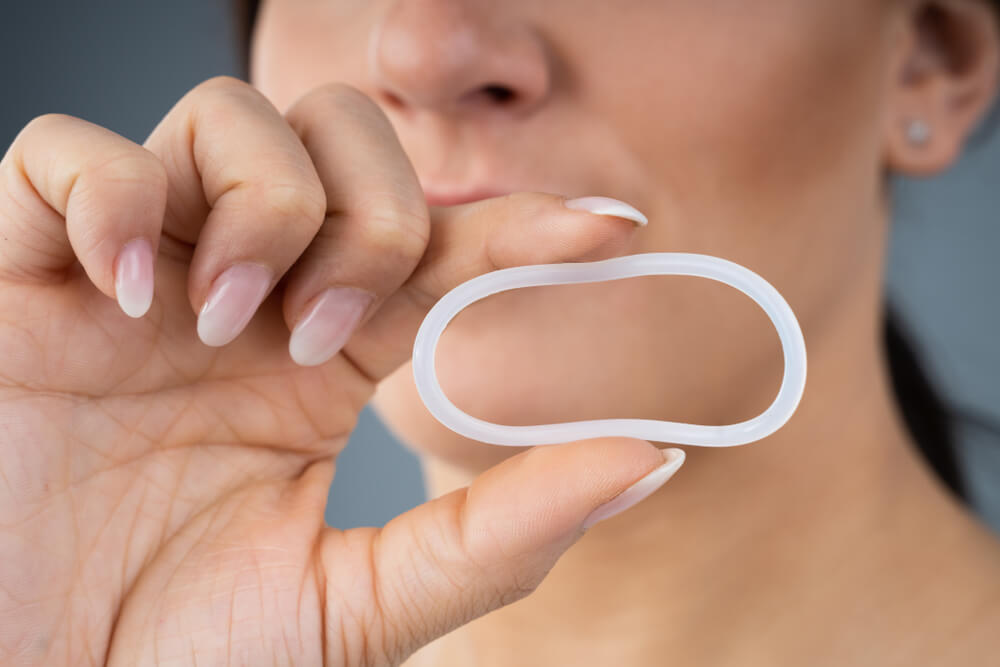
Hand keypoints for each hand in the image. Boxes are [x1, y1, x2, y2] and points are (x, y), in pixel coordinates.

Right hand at [0, 77, 680, 665]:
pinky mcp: (23, 267)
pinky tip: (133, 293)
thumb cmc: (179, 648)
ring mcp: (138, 269)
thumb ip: (500, 533)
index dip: (523, 224)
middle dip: (375, 216)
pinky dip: (114, 200)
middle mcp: (241, 293)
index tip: (609, 231)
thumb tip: (647, 459)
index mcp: (322, 359)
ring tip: (231, 322)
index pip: (440, 248)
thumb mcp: (360, 603)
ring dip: (265, 208)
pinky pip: (68, 157)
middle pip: (346, 141)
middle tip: (332, 333)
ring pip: (230, 119)